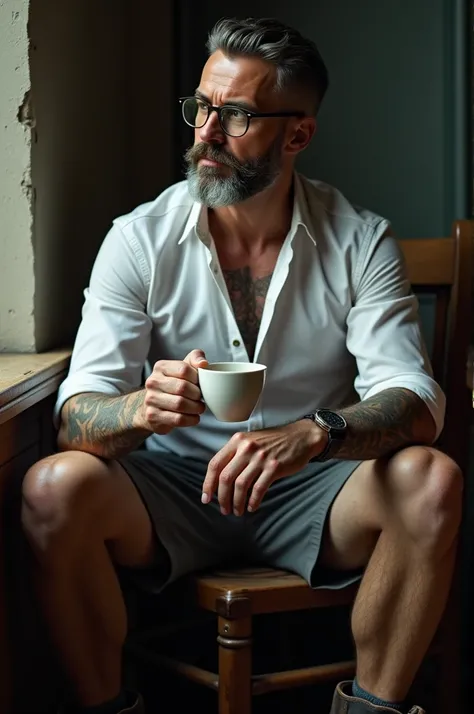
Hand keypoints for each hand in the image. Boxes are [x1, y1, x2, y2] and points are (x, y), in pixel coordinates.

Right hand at [135, 349, 207, 433]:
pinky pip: (177, 419)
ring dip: (196, 408)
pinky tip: (194, 417)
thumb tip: (203, 363)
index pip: (184, 369)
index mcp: (161, 367)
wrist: (154, 405)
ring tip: (199, 407)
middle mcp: (153, 382)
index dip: (197, 378)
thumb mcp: (184, 367)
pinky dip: (191, 419)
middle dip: (197, 394)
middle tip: (201, 398)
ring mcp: (150, 399)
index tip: (200, 384)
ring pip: (180, 404)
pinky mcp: (153, 416)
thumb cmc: (174, 384)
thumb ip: (195, 358)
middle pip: (182, 387)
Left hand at [201, 420, 327, 515]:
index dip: (208, 484)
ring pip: (241, 485)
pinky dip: (253, 501)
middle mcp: (247, 448)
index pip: (215, 464)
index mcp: (237, 441)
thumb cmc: (273, 441)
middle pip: (225, 477)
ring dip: (236, 502)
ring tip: (237, 511)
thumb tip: (219, 480)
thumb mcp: (250, 441)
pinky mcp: (274, 467)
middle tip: (224, 509)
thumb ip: (235, 455)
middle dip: (222, 497)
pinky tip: (251, 507)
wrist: (300, 436)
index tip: (206, 498)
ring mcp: (261, 457)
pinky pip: (259, 489)